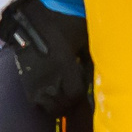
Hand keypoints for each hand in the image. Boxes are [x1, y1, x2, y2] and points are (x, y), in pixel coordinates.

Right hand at [0, 0, 91, 118]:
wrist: (28, 23)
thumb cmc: (58, 25)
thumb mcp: (82, 33)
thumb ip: (92, 51)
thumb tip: (104, 66)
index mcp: (65, 65)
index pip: (76, 93)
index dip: (81, 93)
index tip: (82, 85)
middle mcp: (50, 78)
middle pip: (64, 104)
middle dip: (72, 102)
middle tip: (75, 93)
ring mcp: (36, 83)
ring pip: (51, 108)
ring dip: (60, 105)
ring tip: (64, 96)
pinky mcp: (27, 84)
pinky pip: (38, 104)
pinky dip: (46, 103)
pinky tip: (52, 94)